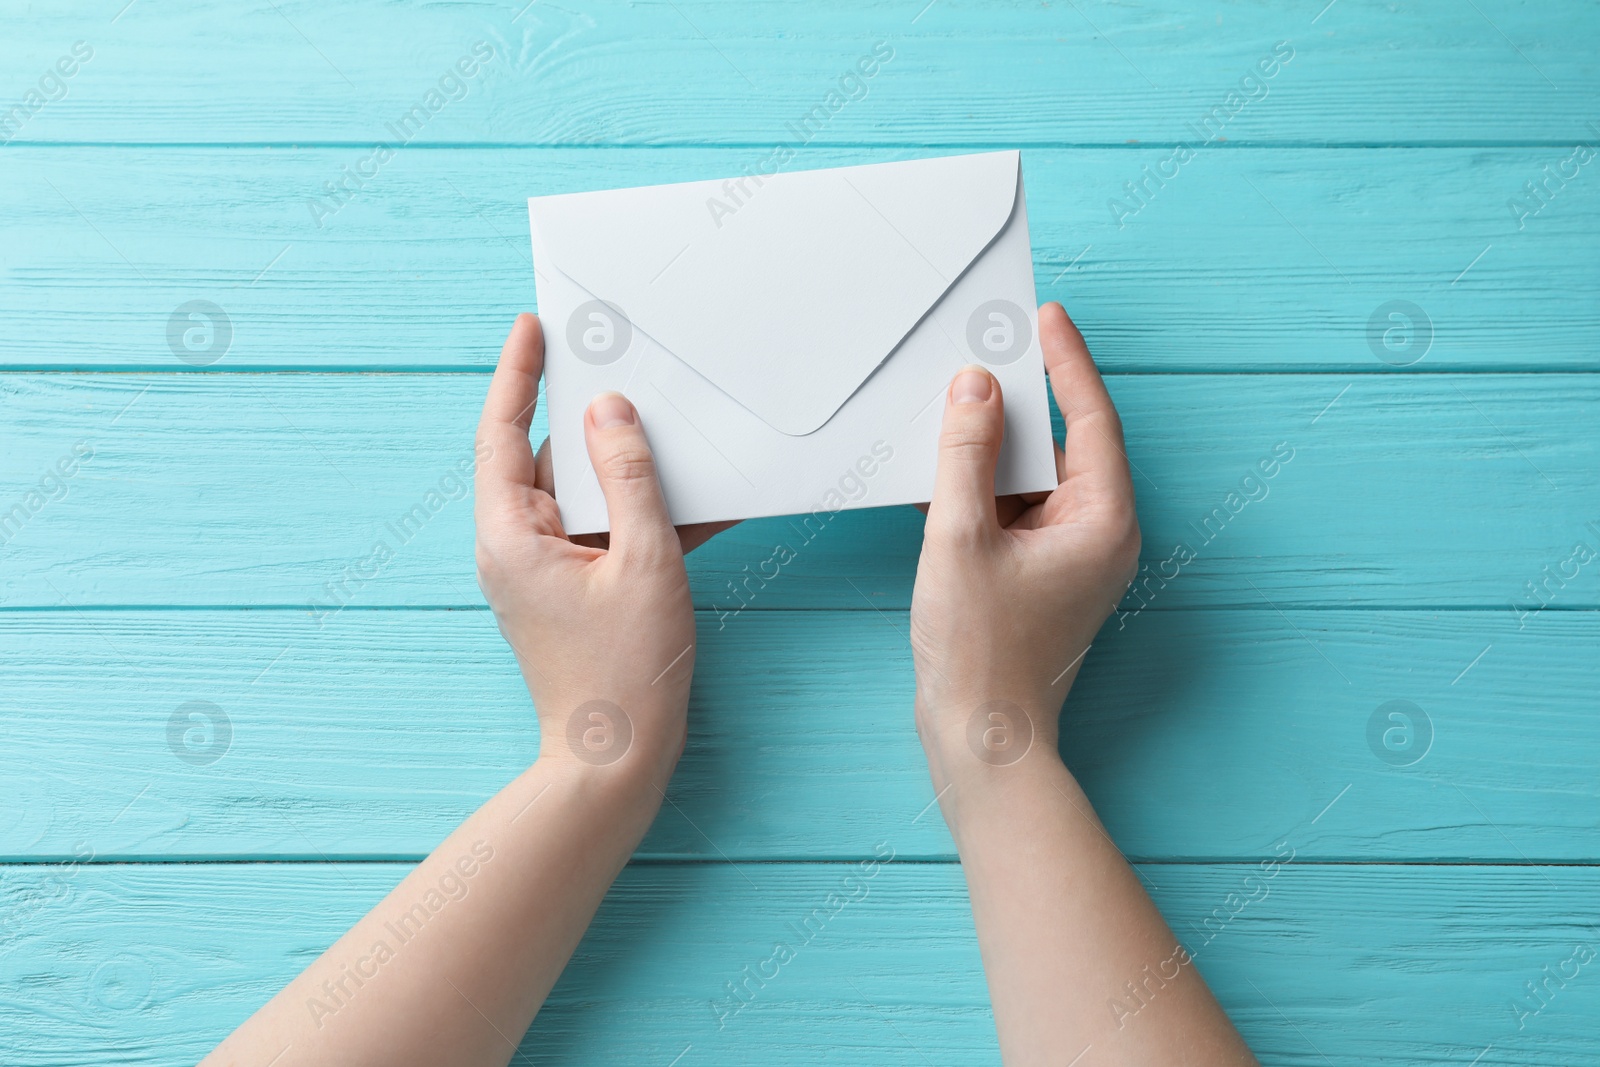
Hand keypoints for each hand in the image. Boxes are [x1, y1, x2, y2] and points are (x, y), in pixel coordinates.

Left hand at [474, 314, 716, 782]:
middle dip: (583, 415)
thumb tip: (609, 411)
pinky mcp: (573, 592)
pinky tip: (694, 501)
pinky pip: (605, 534)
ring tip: (669, 428)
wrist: (615, 764)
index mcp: (511, 536)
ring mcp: (543, 572)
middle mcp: (516, 548)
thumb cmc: (626, 674)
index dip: (517, 373)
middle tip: (618, 361)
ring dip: (624, 468)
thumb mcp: (645, 563)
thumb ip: (630, 479)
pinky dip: (641, 517)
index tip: (532, 326)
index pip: (500, 432)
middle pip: (543, 459)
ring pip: (582, 495)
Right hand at [910, 302, 1139, 777]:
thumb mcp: (960, 538)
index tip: (1044, 317)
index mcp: (1103, 522)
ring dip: (995, 450)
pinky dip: (984, 491)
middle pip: (1064, 446)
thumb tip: (976, 390)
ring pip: (1036, 480)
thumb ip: (966, 455)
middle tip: (985, 354)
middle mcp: (1100, 536)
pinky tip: (943, 476)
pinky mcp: (1043, 576)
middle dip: (1022, 404)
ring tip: (954, 413)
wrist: (981, 741)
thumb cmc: (979, 655)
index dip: (1066, 362)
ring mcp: (1073, 559)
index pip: (1091, 419)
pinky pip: (1017, 512)